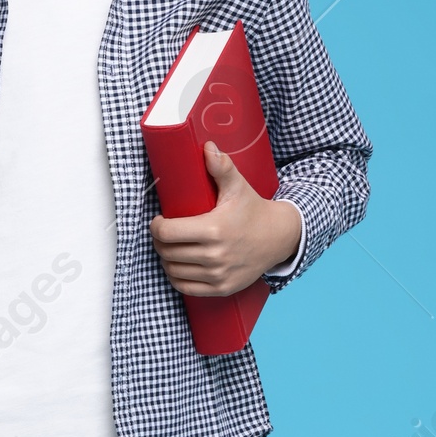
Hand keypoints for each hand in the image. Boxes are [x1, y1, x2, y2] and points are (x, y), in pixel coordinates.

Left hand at [149, 141, 301, 295]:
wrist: (279, 237)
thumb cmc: (253, 210)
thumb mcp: (237, 187)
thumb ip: (222, 167)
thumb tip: (207, 147)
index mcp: (214, 230)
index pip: (167, 233)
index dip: (156, 226)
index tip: (159, 220)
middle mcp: (215, 256)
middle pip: (167, 252)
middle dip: (160, 241)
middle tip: (164, 232)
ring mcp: (218, 275)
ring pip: (173, 271)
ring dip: (166, 259)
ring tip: (170, 247)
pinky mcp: (222, 288)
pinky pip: (186, 288)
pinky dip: (176, 277)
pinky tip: (178, 265)